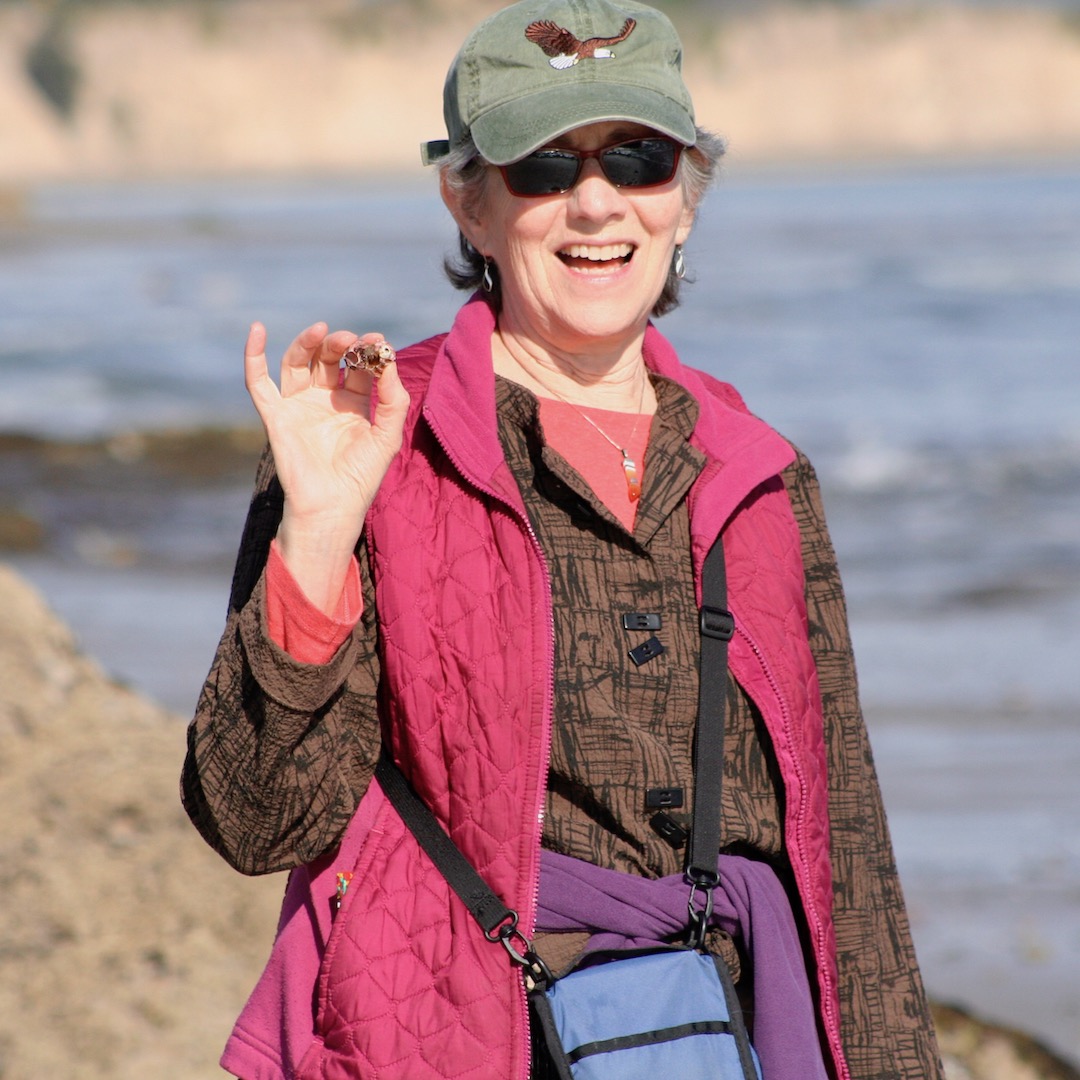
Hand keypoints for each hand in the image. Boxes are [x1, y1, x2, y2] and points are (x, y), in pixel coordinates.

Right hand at [244, 321, 409, 611]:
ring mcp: (298, 406)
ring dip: (307, 342)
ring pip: (298, 363)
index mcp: (352, 404)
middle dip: (340, 344)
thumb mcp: (388, 435)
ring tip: (323, 331)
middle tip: (352, 339)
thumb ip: (393, 398)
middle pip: (327, 359)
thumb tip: (389, 359)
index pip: (357, 366)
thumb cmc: (362, 477)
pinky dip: (254, 356)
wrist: (332, 508)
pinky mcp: (276, 416)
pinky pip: (258, 382)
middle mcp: (323, 401)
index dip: (367, 351)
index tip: (378, 341)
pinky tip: (257, 330)